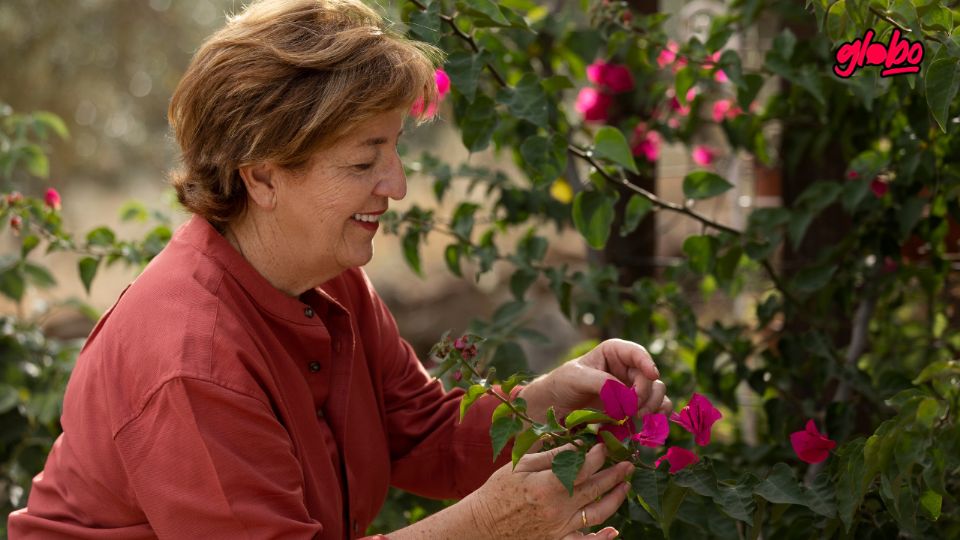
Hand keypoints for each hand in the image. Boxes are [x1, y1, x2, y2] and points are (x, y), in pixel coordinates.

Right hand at [465, 443, 631, 539]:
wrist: (483, 525)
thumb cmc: (498, 491)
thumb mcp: (520, 466)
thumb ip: (551, 456)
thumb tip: (578, 446)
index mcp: (547, 487)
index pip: (583, 470)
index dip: (597, 457)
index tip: (604, 447)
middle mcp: (558, 509)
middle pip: (595, 490)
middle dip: (614, 475)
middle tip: (627, 464)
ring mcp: (560, 528)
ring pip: (598, 514)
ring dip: (615, 499)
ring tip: (625, 486)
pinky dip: (602, 538)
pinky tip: (615, 530)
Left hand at [520, 339, 671, 421]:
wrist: (553, 408)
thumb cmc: (562, 384)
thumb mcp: (576, 378)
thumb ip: (601, 382)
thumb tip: (626, 395)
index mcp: (613, 352)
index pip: (636, 353)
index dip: (647, 363)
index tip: (652, 375)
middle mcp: (626, 368)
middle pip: (649, 377)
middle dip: (646, 393)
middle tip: (634, 410)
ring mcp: (631, 388)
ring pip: (656, 393)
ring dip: (653, 406)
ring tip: (637, 418)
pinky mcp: (632, 407)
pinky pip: (654, 409)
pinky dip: (655, 416)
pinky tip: (647, 424)